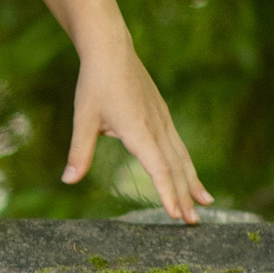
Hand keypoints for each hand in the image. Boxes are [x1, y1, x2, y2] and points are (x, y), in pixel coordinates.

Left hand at [64, 41, 209, 218]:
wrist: (111, 49)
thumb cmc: (95, 83)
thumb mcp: (83, 118)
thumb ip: (79, 152)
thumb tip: (67, 181)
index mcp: (138, 130)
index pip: (158, 168)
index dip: (167, 193)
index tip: (175, 215)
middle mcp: (156, 127)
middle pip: (175, 167)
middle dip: (185, 196)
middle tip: (193, 223)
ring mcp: (162, 120)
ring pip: (182, 157)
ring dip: (192, 182)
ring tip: (205, 203)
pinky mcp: (162, 115)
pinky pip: (178, 146)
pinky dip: (186, 164)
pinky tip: (190, 175)